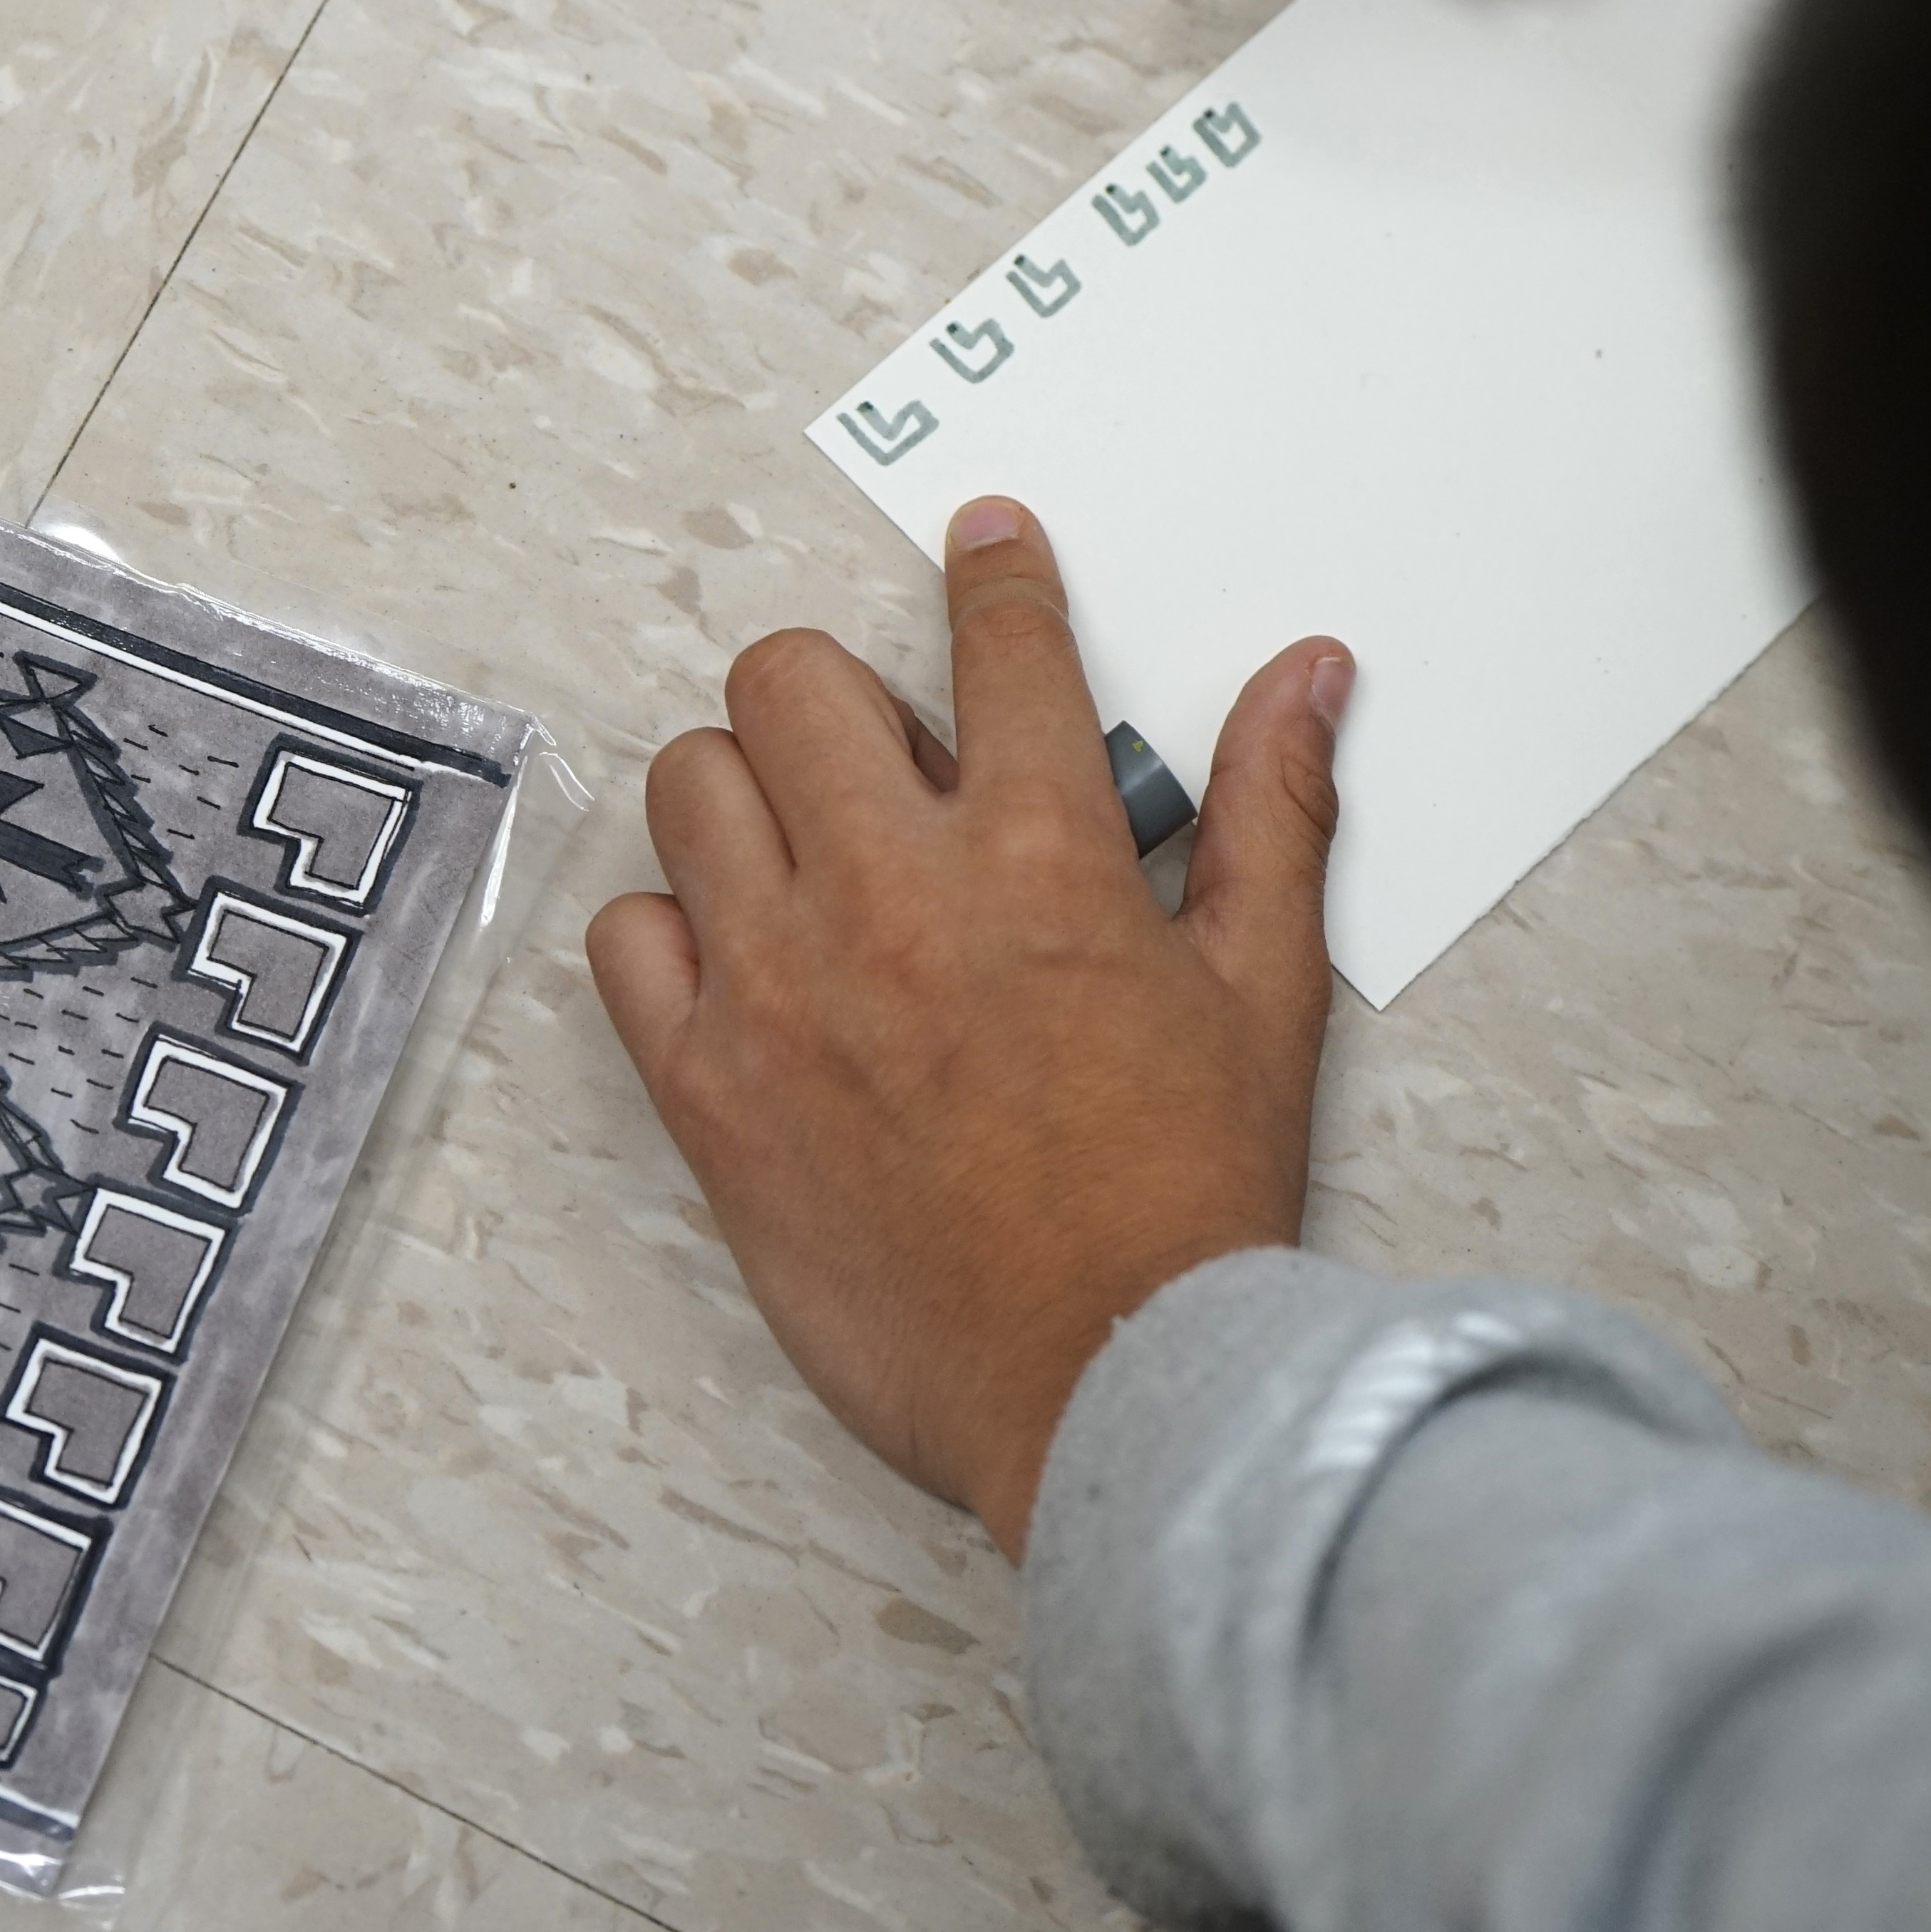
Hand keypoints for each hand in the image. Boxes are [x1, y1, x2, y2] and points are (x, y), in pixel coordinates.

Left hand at [588, 499, 1352, 1558]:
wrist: (1104, 1387)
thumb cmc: (1186, 1202)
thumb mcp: (1263, 994)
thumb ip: (1272, 811)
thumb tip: (1304, 675)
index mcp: (1040, 856)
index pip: (1001, 641)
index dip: (994, 572)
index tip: (985, 544)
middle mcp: (891, 897)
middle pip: (789, 680)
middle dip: (840, 696)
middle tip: (889, 769)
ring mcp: (780, 991)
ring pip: (689, 784)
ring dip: (749, 797)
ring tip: (811, 861)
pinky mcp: (708, 1093)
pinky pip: (626, 940)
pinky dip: (671, 934)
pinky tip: (745, 970)